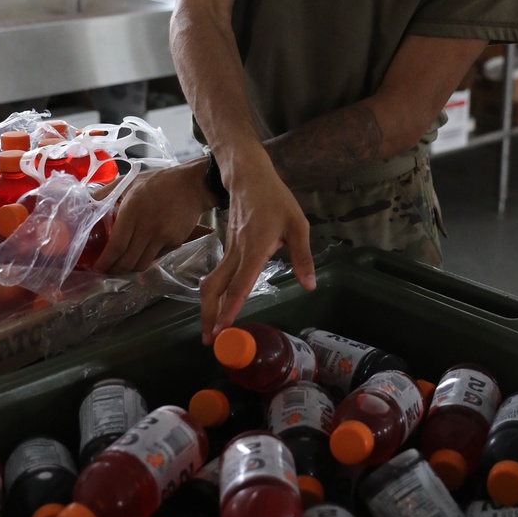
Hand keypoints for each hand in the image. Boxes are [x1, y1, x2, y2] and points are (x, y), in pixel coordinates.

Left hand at [96, 161, 211, 274]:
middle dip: (114, 270)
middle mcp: (147, 228)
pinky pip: (156, 258)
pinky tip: (141, 254)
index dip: (105, 262)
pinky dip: (146, 259)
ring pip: (141, 264)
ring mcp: (162, 237)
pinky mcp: (174, 242)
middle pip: (127, 261)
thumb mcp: (130, 181)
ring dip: (130, 269)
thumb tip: (88, 201)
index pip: (115, 246)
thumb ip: (107, 191)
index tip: (97, 268)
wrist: (193, 185)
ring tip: (122, 266)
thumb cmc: (159, 182)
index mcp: (132, 212)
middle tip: (107, 270)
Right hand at [199, 154, 314, 343]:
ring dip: (208, 307)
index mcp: (255, 248)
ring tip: (210, 330)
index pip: (240, 283)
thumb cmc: (275, 199)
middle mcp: (237, 253)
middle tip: (210, 340)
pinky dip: (214, 294)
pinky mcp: (227, 249)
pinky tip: (217, 307)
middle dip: (210, 315)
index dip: (231, 307)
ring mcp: (229, 250)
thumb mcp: (298, 224)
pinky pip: (217, 276)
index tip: (223, 328)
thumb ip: (303, 257)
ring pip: (212, 283)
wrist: (248, 177)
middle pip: (216, 288)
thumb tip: (309, 285)